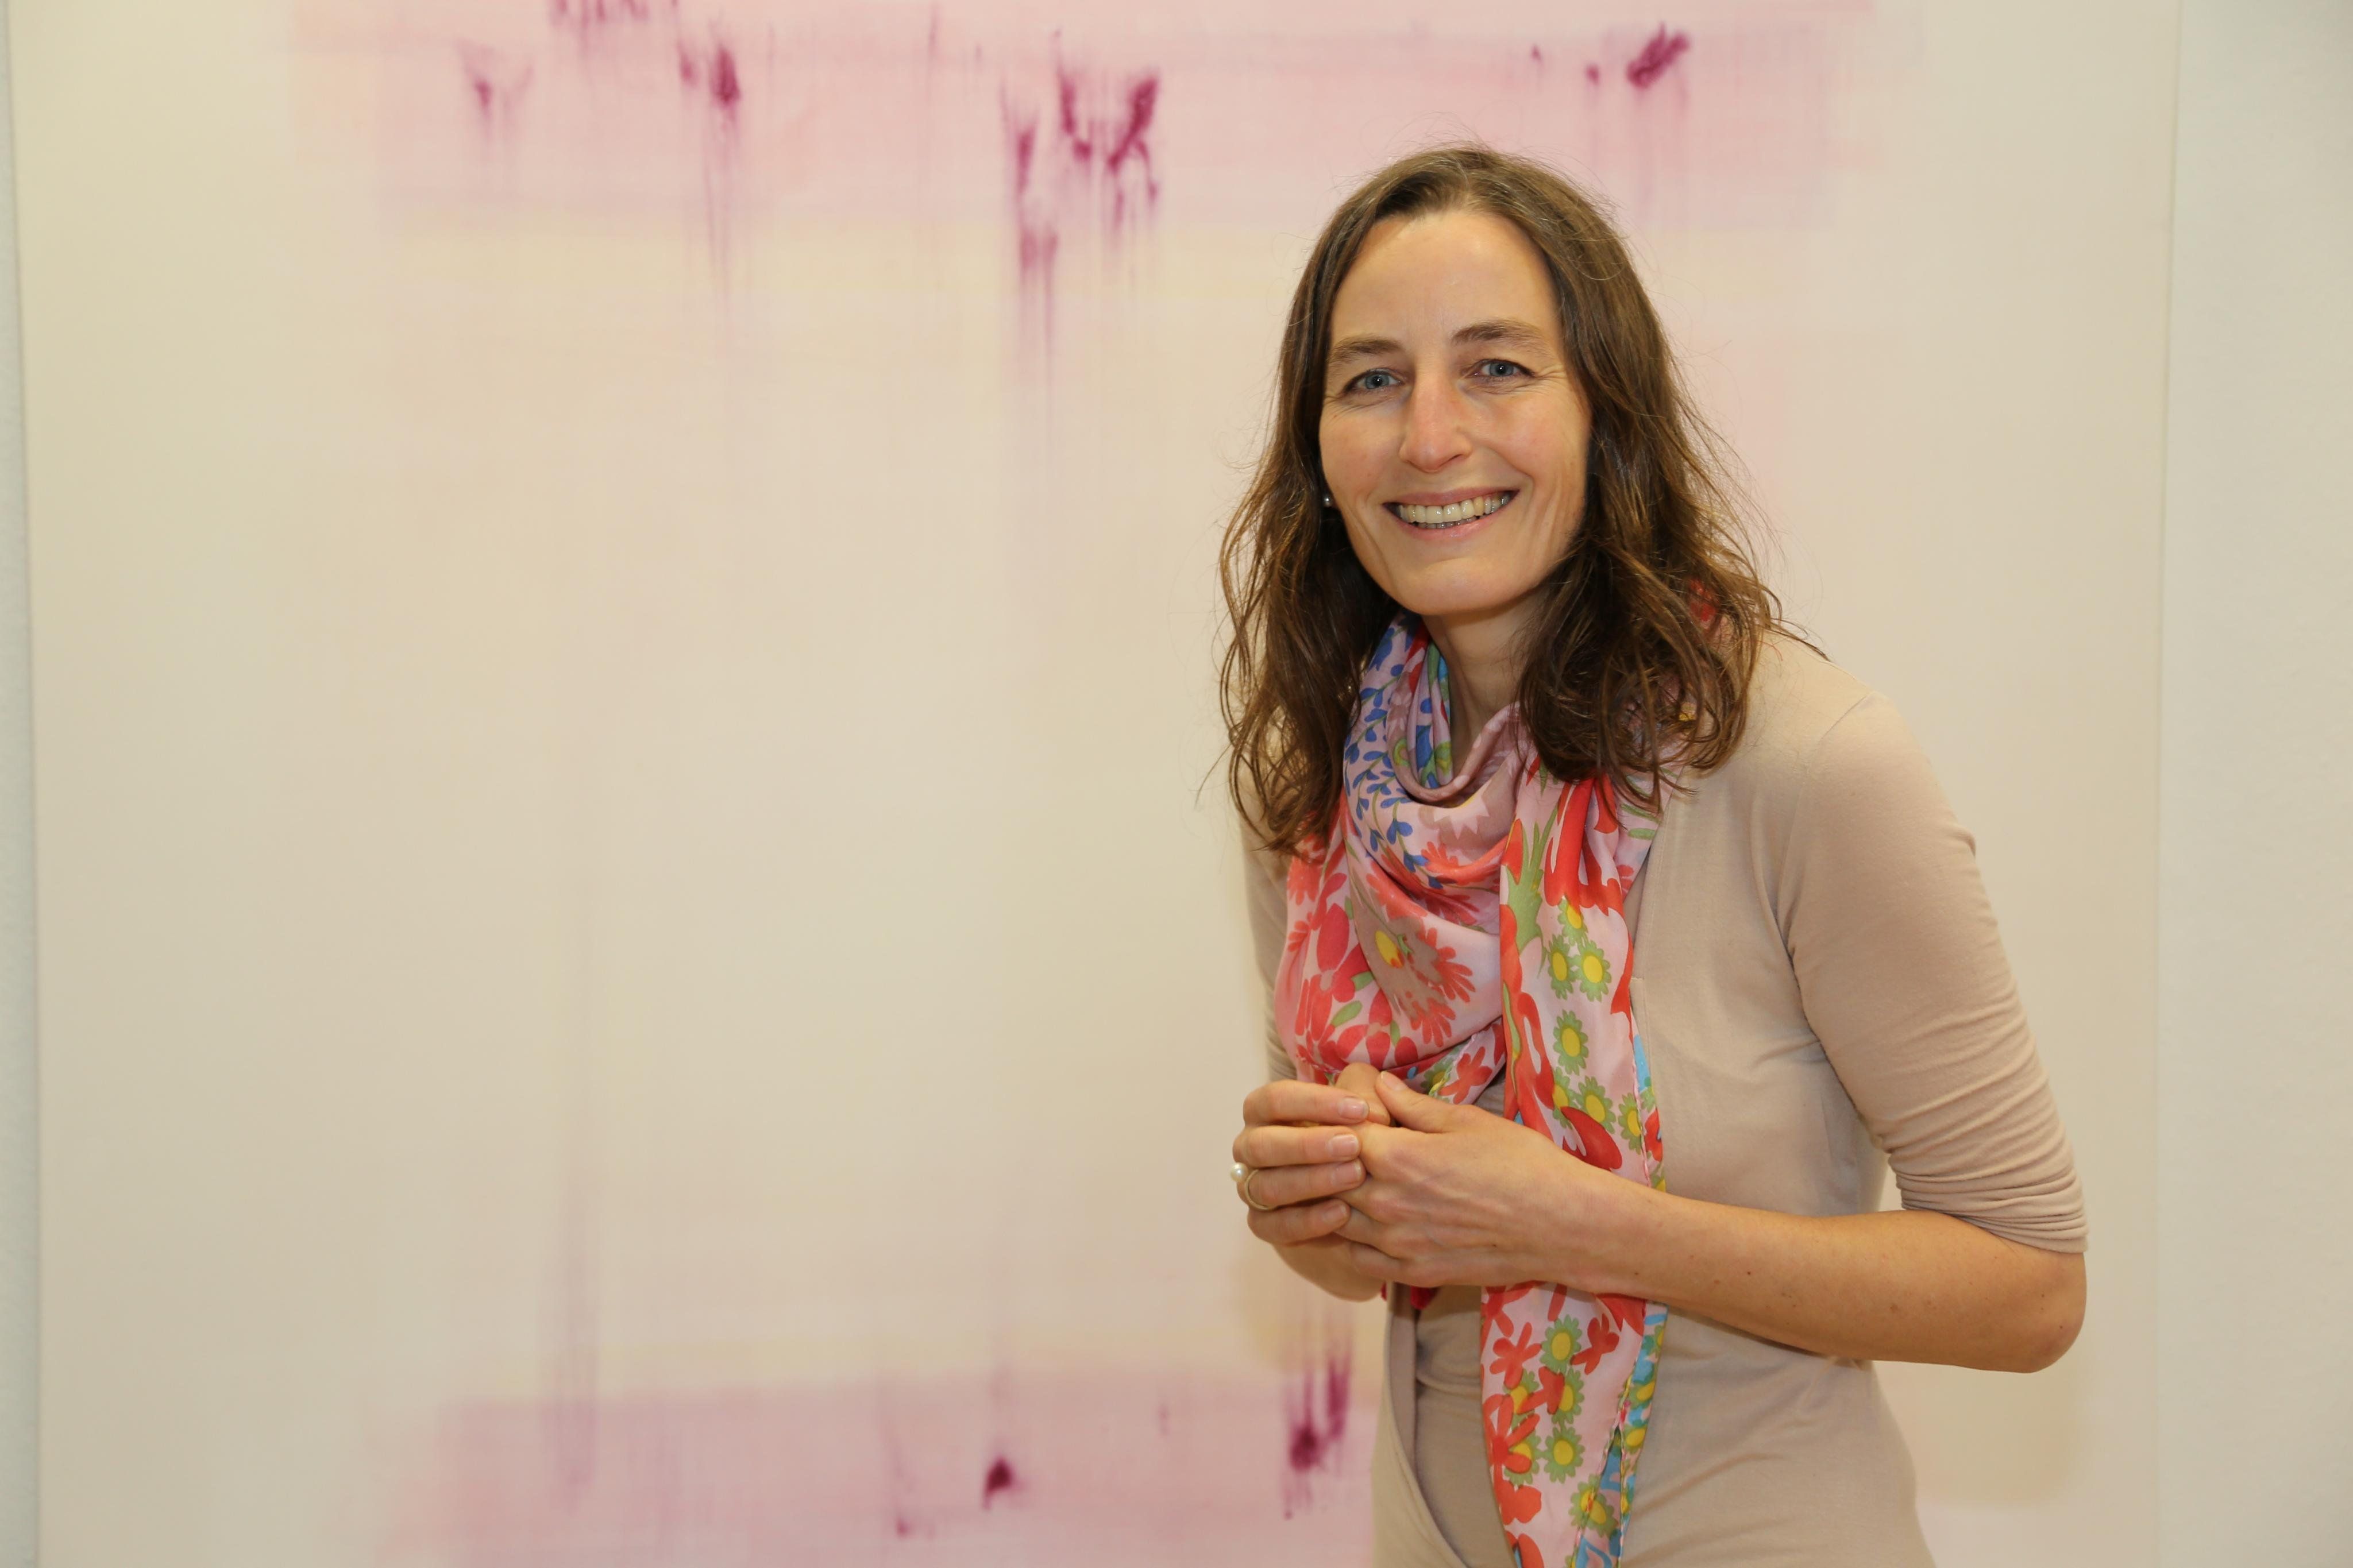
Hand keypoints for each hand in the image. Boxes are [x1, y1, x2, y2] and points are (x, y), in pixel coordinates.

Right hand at [1232, 1063, 1394, 1246]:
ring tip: (1355, 1176)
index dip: (1314, 1103)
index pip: (1275, 1100)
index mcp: (1263, 1111)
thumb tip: (1373, 1112)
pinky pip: (1272, 1227)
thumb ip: (1369, 1098)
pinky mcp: (1263, 1224)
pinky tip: (1343, 1213)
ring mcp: (1251, 1188)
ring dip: (1310, 1182)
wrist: (1355, 1191)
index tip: (1359, 1110)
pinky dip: (1307, 1221)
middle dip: (1307, 1145)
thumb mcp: (1365, 1109)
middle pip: (1262, 1145)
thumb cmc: (1355, 1136)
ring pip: (1266, 1188)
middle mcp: (1250, 1148)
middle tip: (1353, 1145)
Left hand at [1334, 1071, 1633, 1293]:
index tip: (1341, 1115)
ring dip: (1336, 1201)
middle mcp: (1385, 1203)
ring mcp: (1395, 1244)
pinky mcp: (1411, 1273)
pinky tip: (1367, 1224)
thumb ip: (1413, 1106)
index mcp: (1396, 1157)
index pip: (1333, 1136)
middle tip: (1339, 1148)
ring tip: (1350, 1184)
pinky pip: (1359, 1260)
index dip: (1332, 1123)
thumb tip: (1377, 1083)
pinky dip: (1353, 1241)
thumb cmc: (1521, 1163)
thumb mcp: (1467, 1121)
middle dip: (1327, 1162)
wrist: (1563, 1226)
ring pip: (1336, 1221)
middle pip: (1326, 1180)